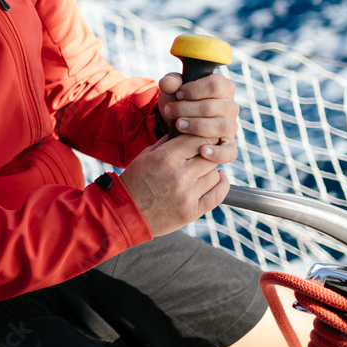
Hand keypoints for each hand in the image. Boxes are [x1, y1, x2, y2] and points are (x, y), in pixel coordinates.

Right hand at [120, 134, 235, 236]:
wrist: (124, 213)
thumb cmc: (133, 182)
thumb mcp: (145, 156)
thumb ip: (168, 144)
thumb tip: (187, 133)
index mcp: (166, 158)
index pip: (198, 139)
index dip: (203, 137)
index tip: (204, 138)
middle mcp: (180, 175)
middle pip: (210, 156)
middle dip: (208, 152)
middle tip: (205, 152)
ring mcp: (187, 195)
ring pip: (215, 174)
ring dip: (211, 169)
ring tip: (204, 169)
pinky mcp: (192, 211)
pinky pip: (218, 194)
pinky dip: (222, 184)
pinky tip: (219, 178)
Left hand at [158, 72, 238, 162]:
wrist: (176, 121)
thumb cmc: (178, 101)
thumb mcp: (172, 89)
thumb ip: (170, 82)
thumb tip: (168, 83)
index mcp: (222, 88)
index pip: (216, 85)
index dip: (195, 90)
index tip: (179, 94)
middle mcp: (230, 107)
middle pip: (216, 107)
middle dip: (188, 109)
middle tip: (170, 111)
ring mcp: (231, 127)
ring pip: (223, 127)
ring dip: (198, 127)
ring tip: (179, 125)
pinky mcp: (228, 146)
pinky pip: (230, 152)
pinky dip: (217, 152)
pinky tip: (202, 150)